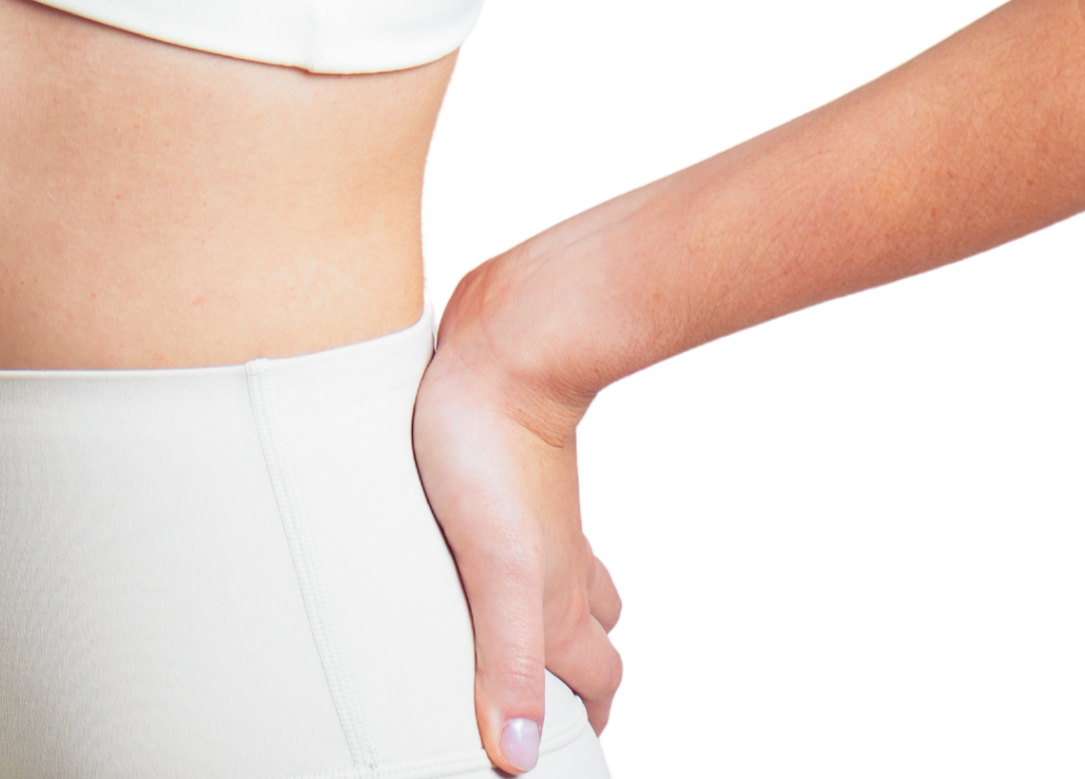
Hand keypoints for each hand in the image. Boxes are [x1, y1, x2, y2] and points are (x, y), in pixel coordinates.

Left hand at [411, 257, 622, 773]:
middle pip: (594, 629)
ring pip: (571, 571)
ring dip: (557, 608)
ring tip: (522, 632)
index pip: (600, 676)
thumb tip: (519, 756)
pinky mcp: (515, 469)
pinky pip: (534, 524)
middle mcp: (562, 558)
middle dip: (582, 669)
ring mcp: (541, 512)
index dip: (590, 714)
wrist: (503, 346)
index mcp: (559, 596)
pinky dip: (523, 553)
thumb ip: (509, 661)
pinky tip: (484, 543)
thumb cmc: (492, 450)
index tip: (571, 746)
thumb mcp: (493, 572)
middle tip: (550, 699)